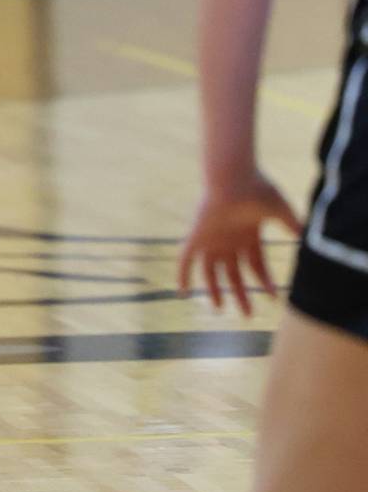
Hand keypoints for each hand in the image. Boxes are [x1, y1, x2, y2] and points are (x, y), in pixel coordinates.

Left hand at [177, 171, 302, 315]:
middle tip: (248, 315)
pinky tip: (182, 290)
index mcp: (247, 235)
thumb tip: (309, 237)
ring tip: (219, 307)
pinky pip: (185, 258)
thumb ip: (293, 224)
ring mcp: (211, 238)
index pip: (256, 265)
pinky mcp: (196, 236)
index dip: (264, 282)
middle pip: (233, 273)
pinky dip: (182, 274)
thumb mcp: (281, 210)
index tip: (272, 298)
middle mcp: (229, 239)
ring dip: (214, 289)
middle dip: (240, 293)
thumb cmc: (257, 188)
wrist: (233, 176)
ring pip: (210, 270)